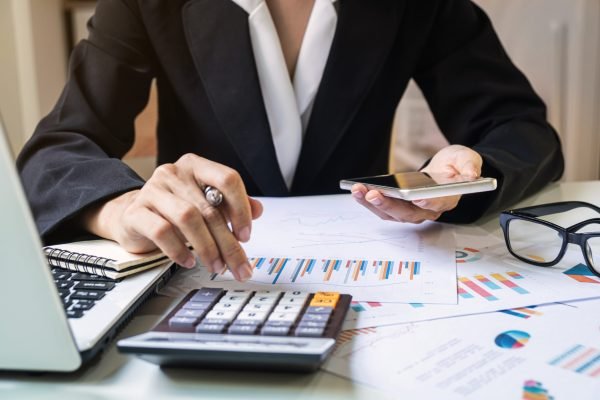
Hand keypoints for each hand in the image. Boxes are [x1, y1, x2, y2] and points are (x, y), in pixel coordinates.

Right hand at [82, 154, 262, 281]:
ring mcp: (152, 190)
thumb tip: (258, 210)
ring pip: (188, 218)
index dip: (241, 209)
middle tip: (238, 265)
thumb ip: (231, 205)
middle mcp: (173, 173)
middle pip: (210, 208)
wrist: (132, 216)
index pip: (227, 179)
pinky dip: (179, 250)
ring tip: (216, 265)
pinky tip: (189, 261)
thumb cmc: (174, 210)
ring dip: (207, 247)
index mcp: (196, 166)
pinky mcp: (136, 212)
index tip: (246, 235)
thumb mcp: (205, 204)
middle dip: (228, 243)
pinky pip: (162, 232)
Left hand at [351, 145, 482, 222]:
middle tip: (373, 194)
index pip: (439, 204)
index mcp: (448, 199)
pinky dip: (369, 201)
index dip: (428, 203)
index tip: (417, 198)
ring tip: (358, 190)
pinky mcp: (400, 207)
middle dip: (389, 204)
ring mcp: (413, 211)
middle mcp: (429, 210)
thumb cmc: (456, 166)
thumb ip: (470, 165)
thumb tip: (471, 175)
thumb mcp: (467, 158)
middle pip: (408, 213)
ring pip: (392, 214)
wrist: (448, 169)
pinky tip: (357, 190)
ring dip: (373, 204)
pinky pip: (383, 208)